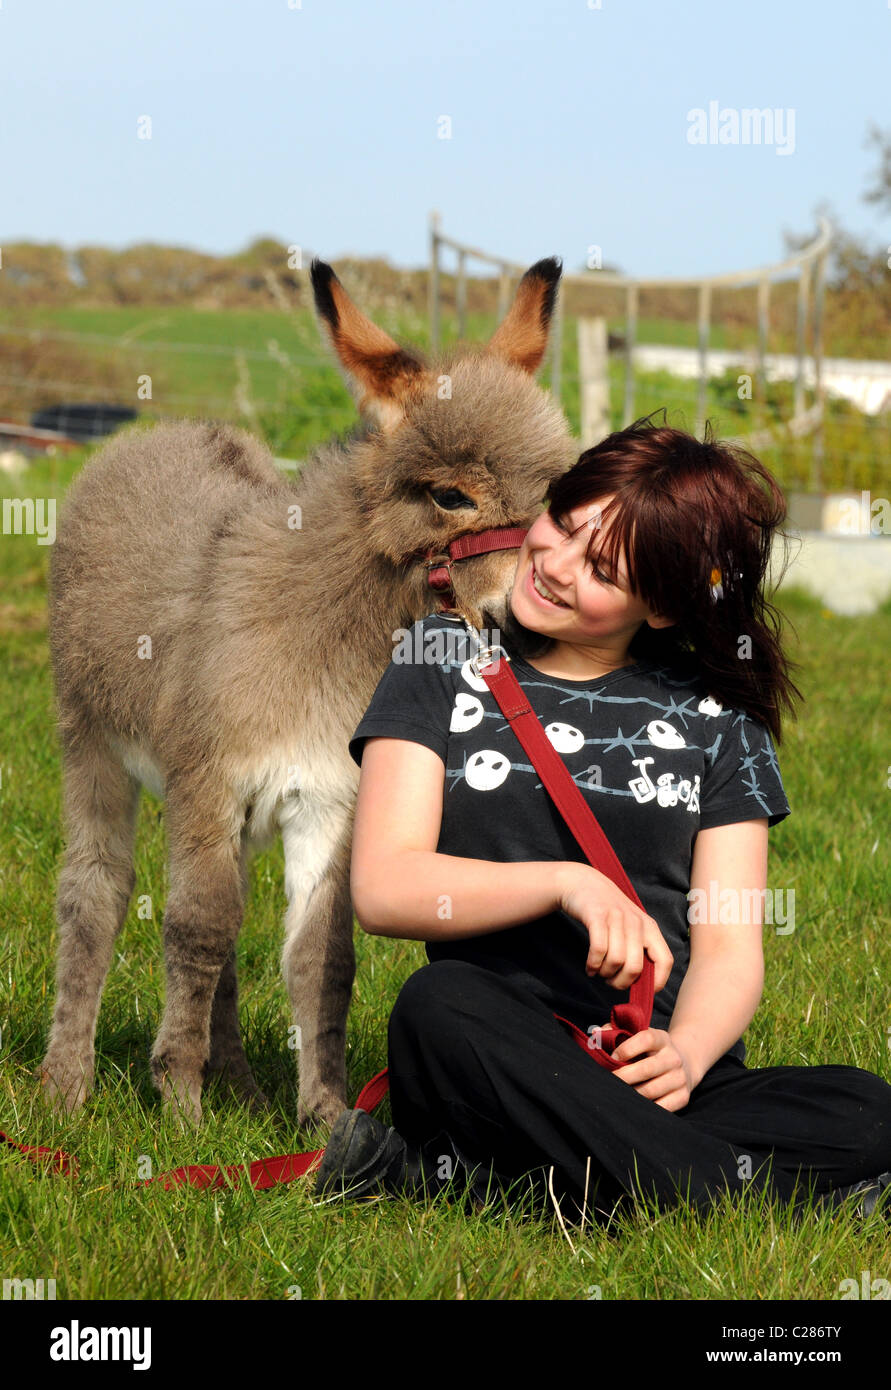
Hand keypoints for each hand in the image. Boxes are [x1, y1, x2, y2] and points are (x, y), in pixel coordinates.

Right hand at [557, 863, 673, 992]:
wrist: (584, 883)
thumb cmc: (608, 912)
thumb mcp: (631, 926)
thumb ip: (638, 949)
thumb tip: (642, 984)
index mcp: (649, 928)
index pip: (665, 960)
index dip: (658, 981)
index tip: (643, 991)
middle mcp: (636, 923)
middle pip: (636, 967)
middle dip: (621, 982)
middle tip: (611, 982)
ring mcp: (616, 918)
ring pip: (616, 960)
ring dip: (604, 973)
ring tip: (598, 972)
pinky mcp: (597, 916)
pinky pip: (598, 949)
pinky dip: (593, 964)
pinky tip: (589, 967)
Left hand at [609, 1028, 696, 1111]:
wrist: (684, 1064)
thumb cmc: (650, 1051)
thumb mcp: (639, 1036)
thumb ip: (616, 1032)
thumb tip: (596, 1034)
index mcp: (662, 1039)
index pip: (646, 1039)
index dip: (626, 1048)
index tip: (611, 1058)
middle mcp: (674, 1058)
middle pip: (647, 1069)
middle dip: (623, 1077)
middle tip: (607, 1083)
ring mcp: (680, 1078)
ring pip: (650, 1091)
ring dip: (630, 1095)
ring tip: (616, 1095)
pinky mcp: (683, 1097)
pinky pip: (660, 1108)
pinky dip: (643, 1109)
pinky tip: (631, 1106)